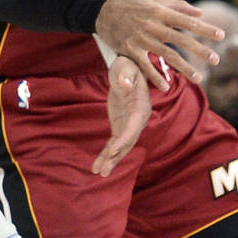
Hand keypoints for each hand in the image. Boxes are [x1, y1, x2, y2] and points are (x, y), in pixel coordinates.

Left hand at [92, 57, 150, 176]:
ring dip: (110, 160)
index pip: (133, 126)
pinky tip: (96, 166)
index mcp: (140, 107)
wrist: (127, 68)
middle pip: (128, 141)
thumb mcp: (125, 66)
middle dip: (116, 156)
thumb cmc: (127, 64)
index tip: (112, 151)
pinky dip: (106, 154)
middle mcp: (138, 119)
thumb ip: (125, 74)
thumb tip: (124, 85)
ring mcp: (130, 125)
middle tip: (103, 170)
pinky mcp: (121, 126)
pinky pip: (114, 143)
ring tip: (98, 172)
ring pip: (121, 146)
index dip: (124, 139)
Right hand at [95, 0, 223, 88]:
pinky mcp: (130, 50)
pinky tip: (167, 87)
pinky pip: (145, 66)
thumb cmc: (132, 4)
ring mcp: (141, 39)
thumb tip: (200, 14)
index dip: (205, 29)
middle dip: (200, 50)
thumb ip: (178, 6)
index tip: (221, 36)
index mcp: (160, 11)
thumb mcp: (155, 0)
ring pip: (166, 55)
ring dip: (184, 67)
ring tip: (198, 78)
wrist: (102, 10)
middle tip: (216, 59)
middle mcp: (152, 25)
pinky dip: (155, 77)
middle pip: (180, 40)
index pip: (187, 21)